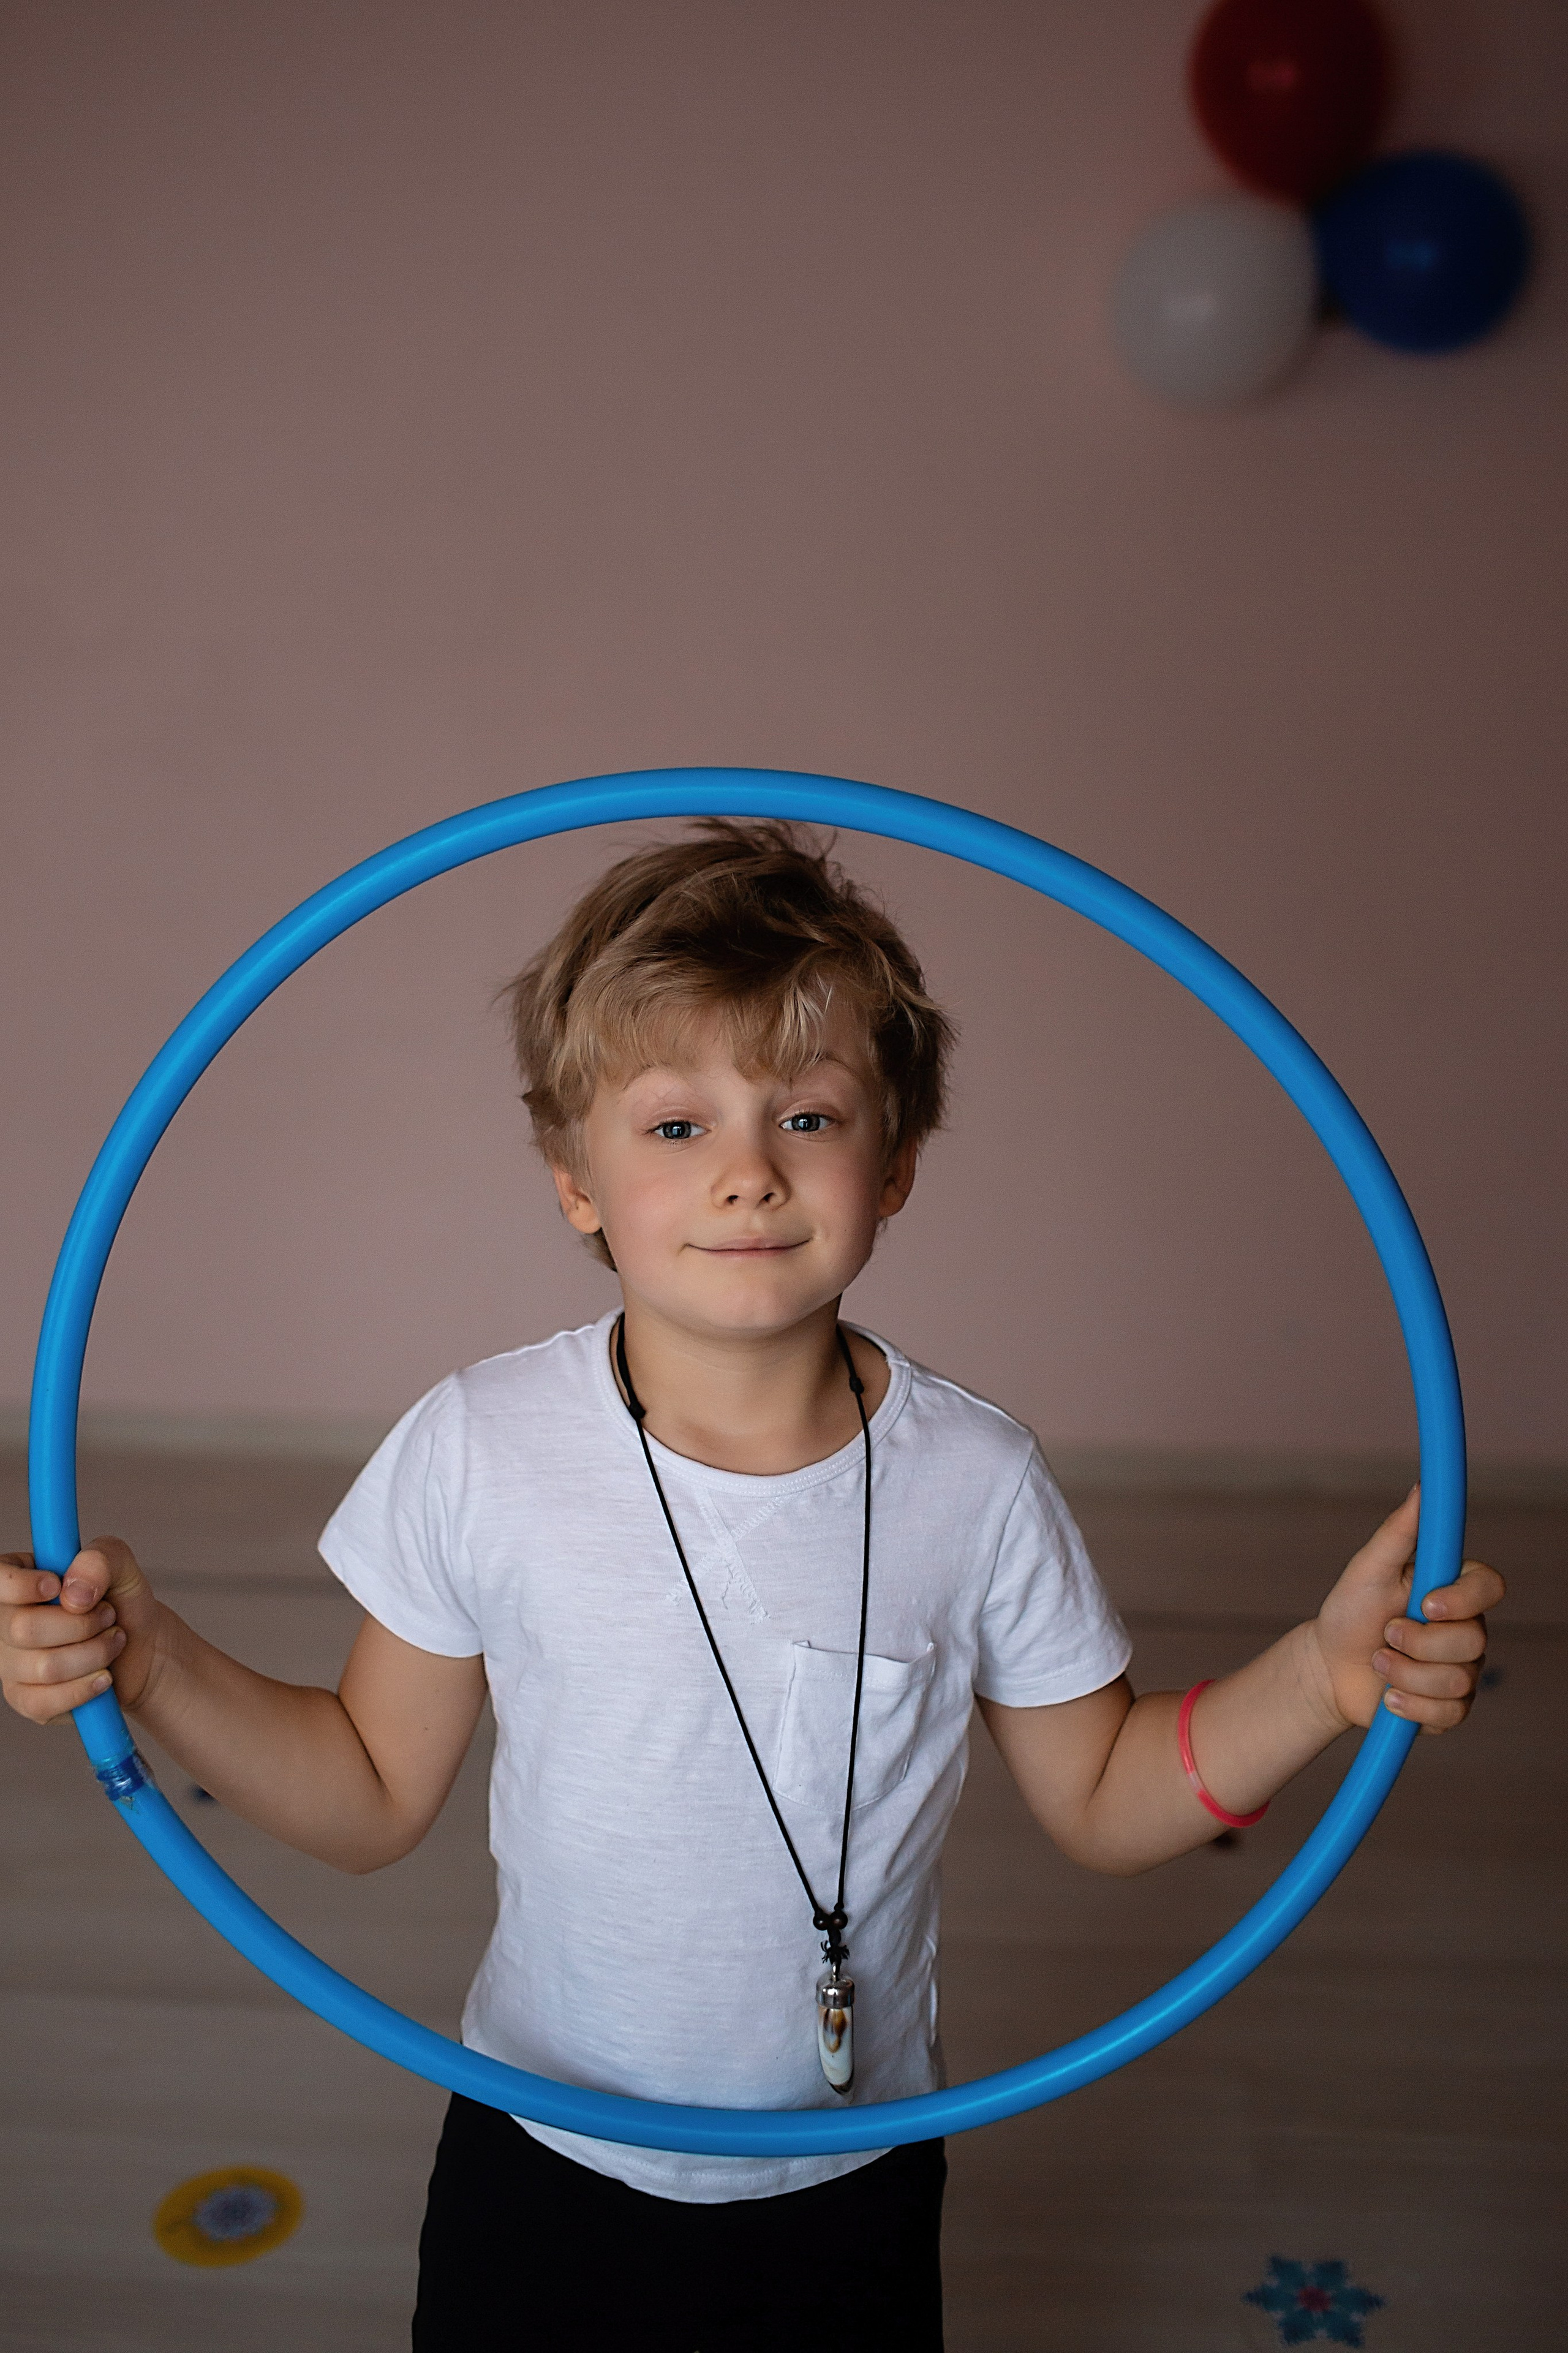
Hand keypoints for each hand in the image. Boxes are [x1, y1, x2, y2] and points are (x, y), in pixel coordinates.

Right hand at [0, 1538, 163, 1723]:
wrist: (143, 1650)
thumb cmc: (123, 1603)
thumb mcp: (122, 1566)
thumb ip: (100, 1560)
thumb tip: (73, 1594)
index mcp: (20, 1580)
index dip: (20, 1585)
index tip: (56, 1584)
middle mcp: (5, 1622)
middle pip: (22, 1628)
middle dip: (81, 1624)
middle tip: (108, 1616)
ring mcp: (10, 1664)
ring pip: (43, 1667)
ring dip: (93, 1654)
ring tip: (113, 1641)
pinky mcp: (25, 1699)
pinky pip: (44, 1702)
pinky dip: (84, 1689)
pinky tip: (103, 1676)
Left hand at [1307, 1489, 1503, 1734]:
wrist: (1329, 1667)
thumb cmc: (1350, 1611)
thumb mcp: (1368, 1569)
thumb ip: (1399, 1532)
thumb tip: (1422, 1489)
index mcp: (1454, 1589)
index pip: (1491, 1587)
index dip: (1464, 1599)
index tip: (1425, 1604)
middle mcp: (1467, 1629)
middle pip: (1473, 1640)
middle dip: (1417, 1642)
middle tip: (1385, 1634)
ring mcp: (1463, 1670)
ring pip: (1457, 1680)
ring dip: (1405, 1673)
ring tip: (1379, 1661)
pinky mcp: (1451, 1708)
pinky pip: (1448, 1713)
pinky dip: (1409, 1704)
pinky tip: (1388, 1696)